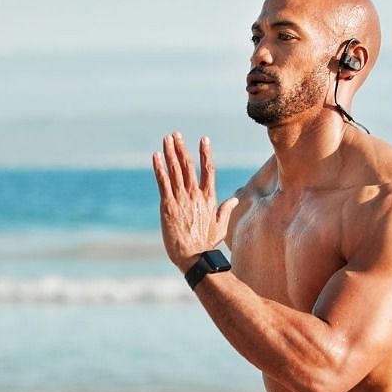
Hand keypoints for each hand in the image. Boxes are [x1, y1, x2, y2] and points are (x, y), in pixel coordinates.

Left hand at [152, 132, 237, 271]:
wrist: (195, 257)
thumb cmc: (207, 244)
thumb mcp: (221, 226)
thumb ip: (226, 209)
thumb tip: (235, 199)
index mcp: (208, 198)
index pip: (208, 170)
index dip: (205, 153)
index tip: (204, 139)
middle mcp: (195, 195)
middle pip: (189, 166)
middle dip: (182, 148)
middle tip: (176, 134)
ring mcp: (182, 199)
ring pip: (175, 170)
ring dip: (170, 153)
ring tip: (166, 138)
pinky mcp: (168, 206)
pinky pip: (163, 182)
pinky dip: (159, 168)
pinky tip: (155, 156)